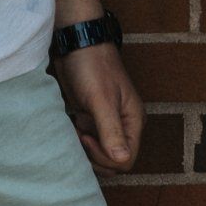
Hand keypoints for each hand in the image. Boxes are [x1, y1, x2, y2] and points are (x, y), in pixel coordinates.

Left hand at [54, 41, 143, 171]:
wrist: (76, 45)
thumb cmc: (92, 66)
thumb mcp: (101, 99)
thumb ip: (111, 131)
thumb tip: (122, 160)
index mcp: (133, 120)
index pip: (126, 159)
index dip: (106, 157)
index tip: (87, 137)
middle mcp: (124, 124)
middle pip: (114, 160)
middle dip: (95, 156)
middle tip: (79, 136)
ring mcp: (108, 122)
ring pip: (101, 153)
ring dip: (86, 150)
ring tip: (75, 130)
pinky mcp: (93, 118)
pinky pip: (90, 141)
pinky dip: (80, 141)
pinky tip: (71, 127)